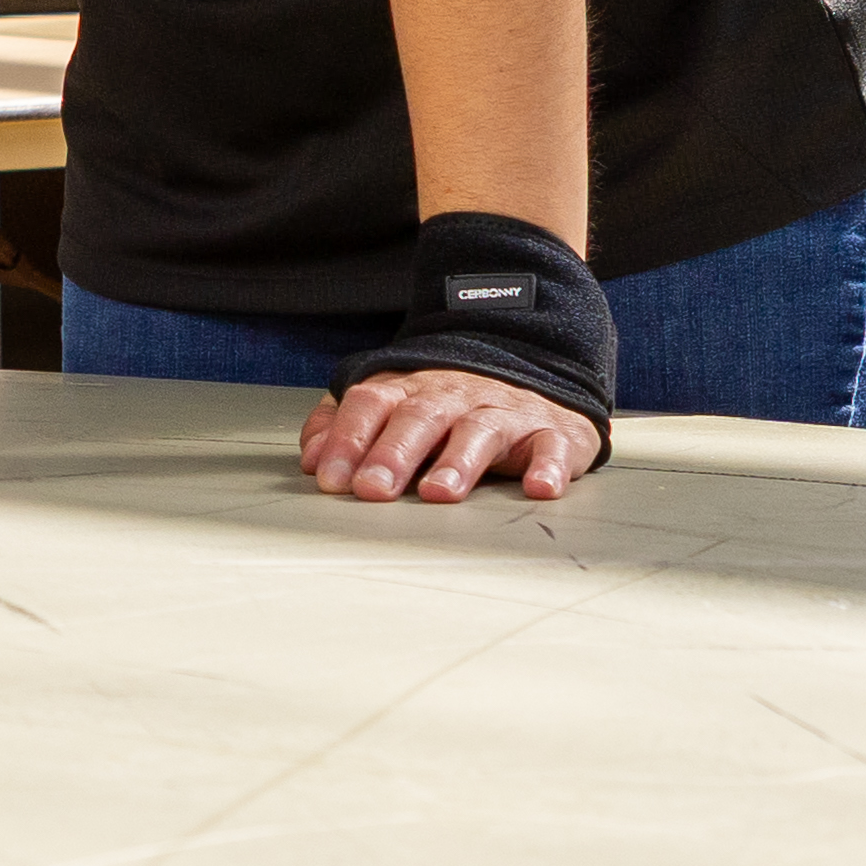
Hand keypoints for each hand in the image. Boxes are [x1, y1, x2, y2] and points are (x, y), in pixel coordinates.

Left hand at [299, 366, 602, 504]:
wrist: (531, 372)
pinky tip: (538, 488)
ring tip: (439, 492)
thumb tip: (312, 458)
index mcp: (409, 390)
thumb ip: (345, 426)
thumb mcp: (392, 406)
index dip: (348, 439)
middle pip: (420, 417)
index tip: (331, 479)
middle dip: (394, 453)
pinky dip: (548, 467)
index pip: (370, 404)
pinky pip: (552, 447)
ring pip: (480, 431)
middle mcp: (454, 397)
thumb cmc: (447, 405)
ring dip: (458, 462)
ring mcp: (504, 412)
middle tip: (373, 490)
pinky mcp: (553, 432)